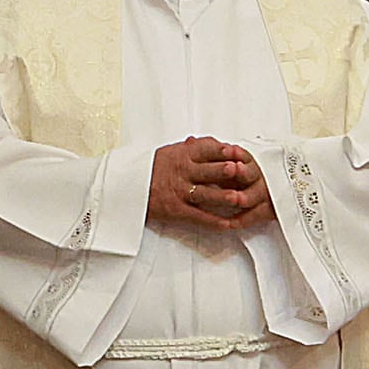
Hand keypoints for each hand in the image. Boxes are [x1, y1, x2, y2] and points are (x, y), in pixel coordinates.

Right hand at [146, 137, 268, 232]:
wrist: (126, 186)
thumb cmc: (151, 167)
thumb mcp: (170, 151)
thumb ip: (193, 149)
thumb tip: (216, 143)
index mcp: (183, 155)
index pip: (208, 149)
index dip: (225, 151)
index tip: (239, 153)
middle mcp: (183, 172)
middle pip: (210, 171)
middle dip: (227, 171)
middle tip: (242, 171)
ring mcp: (180, 191)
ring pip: (206, 194)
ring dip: (223, 197)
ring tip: (238, 198)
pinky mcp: (176, 210)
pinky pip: (198, 216)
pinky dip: (213, 222)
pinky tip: (227, 225)